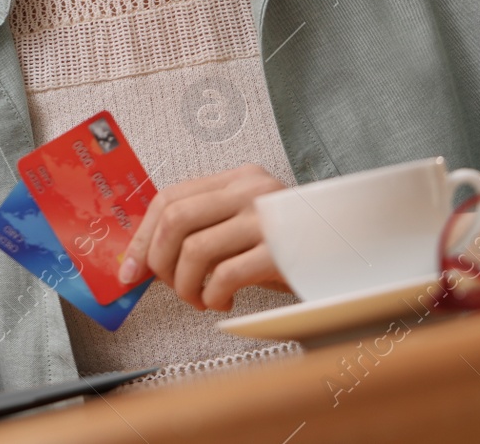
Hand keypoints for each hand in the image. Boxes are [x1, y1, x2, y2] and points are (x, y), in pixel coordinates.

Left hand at [116, 163, 293, 311]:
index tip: (130, 269)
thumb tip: (145, 258)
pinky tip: (222, 302)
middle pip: (175, 220)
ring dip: (185, 286)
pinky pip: (225, 275)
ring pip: (194, 250)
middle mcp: (250, 191)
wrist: (349, 253)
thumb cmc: (289, 244)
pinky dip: (213, 296)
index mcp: (237, 178)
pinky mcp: (280, 252)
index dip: (142, 236)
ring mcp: (267, 219)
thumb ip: (205, 227)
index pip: (170, 196)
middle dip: (158, 262)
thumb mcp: (245, 223)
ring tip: (199, 298)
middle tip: (168, 286)